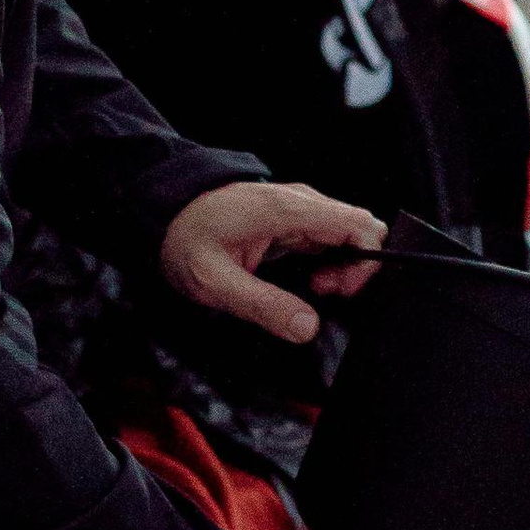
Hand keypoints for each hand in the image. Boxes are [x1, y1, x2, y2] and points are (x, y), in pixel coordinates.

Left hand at [159, 183, 383, 348]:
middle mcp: (301, 202)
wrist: (165, 211)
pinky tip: (307, 279)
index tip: (340, 292)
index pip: (360, 225)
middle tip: (324, 293)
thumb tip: (307, 328)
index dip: (364, 263)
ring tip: (313, 288)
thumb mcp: (214, 281)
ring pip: (350, 234)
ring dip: (344, 266)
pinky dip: (331, 262)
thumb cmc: (185, 238)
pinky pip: (332, 237)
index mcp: (288, 209)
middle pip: (362, 229)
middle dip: (357, 268)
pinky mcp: (296, 217)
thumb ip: (263, 305)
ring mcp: (300, 207)